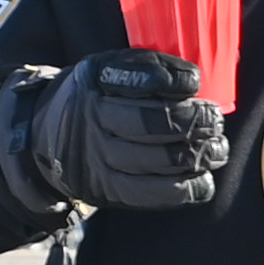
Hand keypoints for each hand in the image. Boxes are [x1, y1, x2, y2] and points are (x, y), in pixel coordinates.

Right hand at [11, 49, 225, 211]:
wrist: (45, 137)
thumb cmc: (96, 97)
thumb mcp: (109, 70)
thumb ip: (146, 70)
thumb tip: (193, 81)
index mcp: (95, 83)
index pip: (136, 80)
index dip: (172, 81)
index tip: (194, 82)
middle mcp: (94, 122)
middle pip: (153, 124)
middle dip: (195, 121)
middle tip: (214, 119)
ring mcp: (100, 160)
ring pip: (159, 160)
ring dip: (200, 155)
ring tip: (218, 147)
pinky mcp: (109, 191)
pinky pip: (154, 194)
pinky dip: (188, 188)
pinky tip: (204, 178)